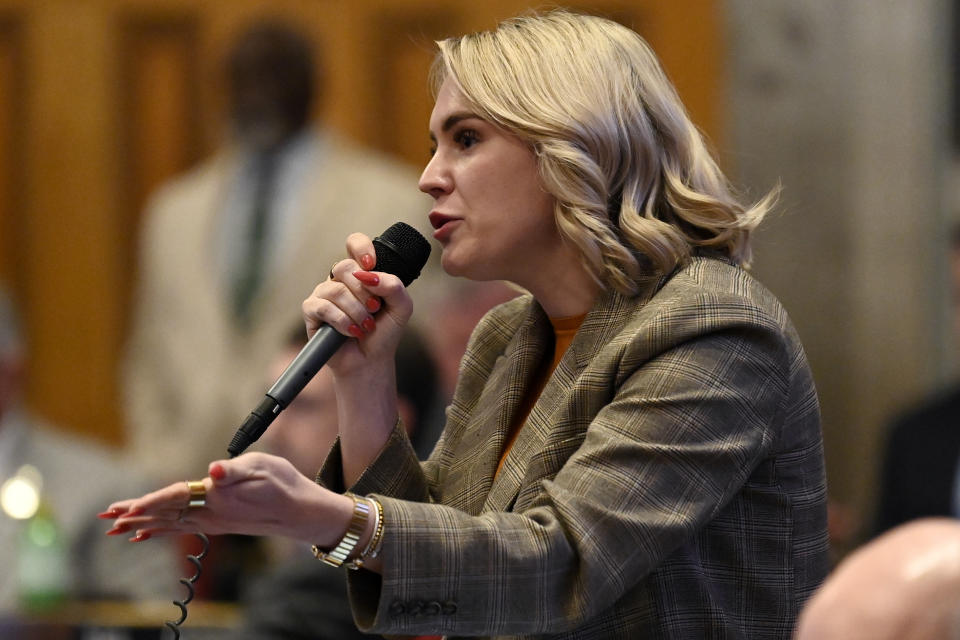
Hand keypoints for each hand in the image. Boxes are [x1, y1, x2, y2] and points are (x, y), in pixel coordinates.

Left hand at [100, 453, 352, 545]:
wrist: (300, 513)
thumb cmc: (285, 484)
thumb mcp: (264, 467)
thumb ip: (235, 469)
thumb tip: (213, 470)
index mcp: (219, 497)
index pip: (177, 496)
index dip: (151, 500)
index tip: (127, 506)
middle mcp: (212, 514)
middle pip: (166, 513)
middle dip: (134, 513)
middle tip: (106, 516)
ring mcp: (213, 522)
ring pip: (168, 523)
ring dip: (140, 522)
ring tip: (115, 526)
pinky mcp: (216, 524)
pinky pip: (179, 529)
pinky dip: (158, 531)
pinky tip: (143, 535)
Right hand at [302, 232, 412, 377]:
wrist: (371, 360)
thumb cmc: (384, 332)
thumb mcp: (401, 307)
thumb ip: (394, 286)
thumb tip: (368, 274)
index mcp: (360, 273)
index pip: (354, 244)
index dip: (361, 248)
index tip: (372, 264)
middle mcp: (339, 280)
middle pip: (345, 267)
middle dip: (364, 291)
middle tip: (375, 309)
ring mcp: (323, 293)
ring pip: (336, 290)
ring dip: (356, 311)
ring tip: (366, 326)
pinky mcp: (311, 311)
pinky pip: (323, 307)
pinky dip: (342, 321)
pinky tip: (351, 331)